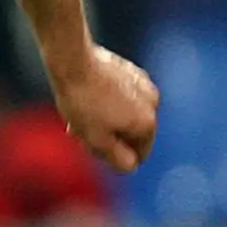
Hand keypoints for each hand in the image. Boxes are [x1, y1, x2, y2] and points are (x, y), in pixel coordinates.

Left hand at [51, 44, 159, 173]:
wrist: (72, 61)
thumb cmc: (83, 102)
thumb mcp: (97, 140)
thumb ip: (118, 159)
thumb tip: (132, 166)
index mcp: (148, 123)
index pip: (138, 155)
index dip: (112, 156)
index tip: (89, 144)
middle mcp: (153, 103)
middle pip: (130, 134)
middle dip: (106, 136)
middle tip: (77, 130)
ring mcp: (143, 84)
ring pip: (125, 114)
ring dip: (104, 119)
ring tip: (78, 113)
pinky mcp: (130, 70)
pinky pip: (121, 95)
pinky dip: (106, 101)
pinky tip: (86, 96)